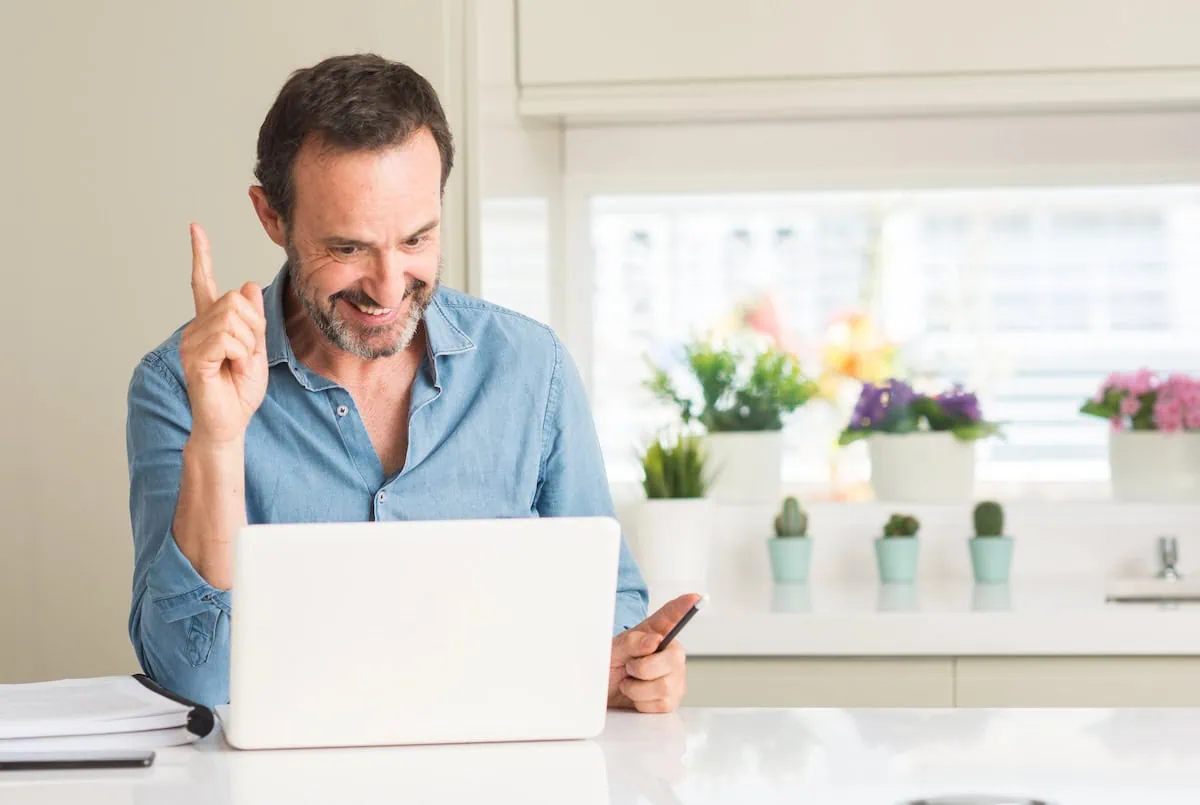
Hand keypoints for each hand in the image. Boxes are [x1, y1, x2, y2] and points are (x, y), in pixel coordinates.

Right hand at [180, 223, 268, 446]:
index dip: (202, 254)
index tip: (195, 227)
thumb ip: (254, 319)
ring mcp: (192, 341)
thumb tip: (248, 284)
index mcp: (211, 323)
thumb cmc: (240, 390)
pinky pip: (227, 339)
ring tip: (238, 364)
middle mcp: (196, 327)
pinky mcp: (194, 357)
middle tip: (247, 354)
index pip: (204, 282)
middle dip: (254, 327)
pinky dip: (240, 354)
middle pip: (236, 300)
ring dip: (248, 344)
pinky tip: (230, 368)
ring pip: (234, 319)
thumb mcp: (257, 348)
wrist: (230, 422)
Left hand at [608, 593, 699, 713]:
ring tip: (630, 682)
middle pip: (673, 660)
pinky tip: (637, 696)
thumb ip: (631, 643)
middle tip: (629, 668)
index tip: (695, 597)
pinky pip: (661, 703)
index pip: (672, 617)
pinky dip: (642, 702)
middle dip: (643, 668)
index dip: (684, 607)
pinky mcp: (672, 699)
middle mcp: (670, 654)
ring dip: (638, 688)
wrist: (603, 693)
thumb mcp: (613, 650)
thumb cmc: (610, 666)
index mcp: (656, 634)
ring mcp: (675, 678)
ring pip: (665, 686)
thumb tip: (654, 640)